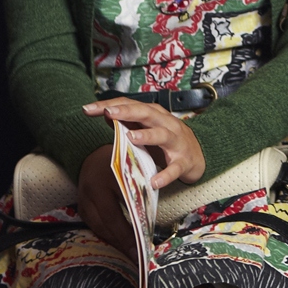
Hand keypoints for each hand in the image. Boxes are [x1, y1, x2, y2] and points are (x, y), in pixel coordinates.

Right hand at [75, 144, 139, 258]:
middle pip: (105, 225)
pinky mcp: (80, 205)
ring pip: (98, 228)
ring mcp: (82, 200)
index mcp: (103, 183)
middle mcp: (90, 193)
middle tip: (136, 257)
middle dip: (122, 243)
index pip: (115, 216)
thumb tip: (150, 219)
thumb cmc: (120, 159)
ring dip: (114, 242)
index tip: (142, 249)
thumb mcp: (132, 170)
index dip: (127, 235)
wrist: (93, 150)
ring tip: (129, 254)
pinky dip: (106, 235)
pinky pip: (93, 225)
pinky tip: (118, 243)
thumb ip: (139, 190)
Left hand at [82, 99, 206, 188]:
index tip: (88, 109)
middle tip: (108, 112)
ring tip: (131, 138)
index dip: (109, 105)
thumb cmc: (168, 141)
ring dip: (147, 135)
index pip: (130, 105)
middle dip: (126, 111)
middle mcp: (165, 124)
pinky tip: (154, 182)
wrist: (199, 155)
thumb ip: (129, 122)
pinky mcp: (184, 162)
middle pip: (146, 113)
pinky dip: (165, 175)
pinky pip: (175, 168)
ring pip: (162, 135)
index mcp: (154, 115)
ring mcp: (176, 142)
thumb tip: (106, 114)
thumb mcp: (148, 129)